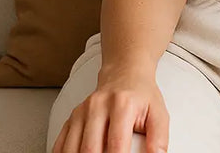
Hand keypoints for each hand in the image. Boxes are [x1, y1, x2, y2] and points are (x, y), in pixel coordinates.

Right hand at [53, 68, 168, 152]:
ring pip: (72, 148)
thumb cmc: (141, 96)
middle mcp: (97, 106)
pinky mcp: (72, 117)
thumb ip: (158, 139)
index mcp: (121, 104)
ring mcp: (82, 111)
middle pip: (89, 148)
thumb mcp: (158, 114)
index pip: (116, 144)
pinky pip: (61, 143)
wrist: (125, 74)